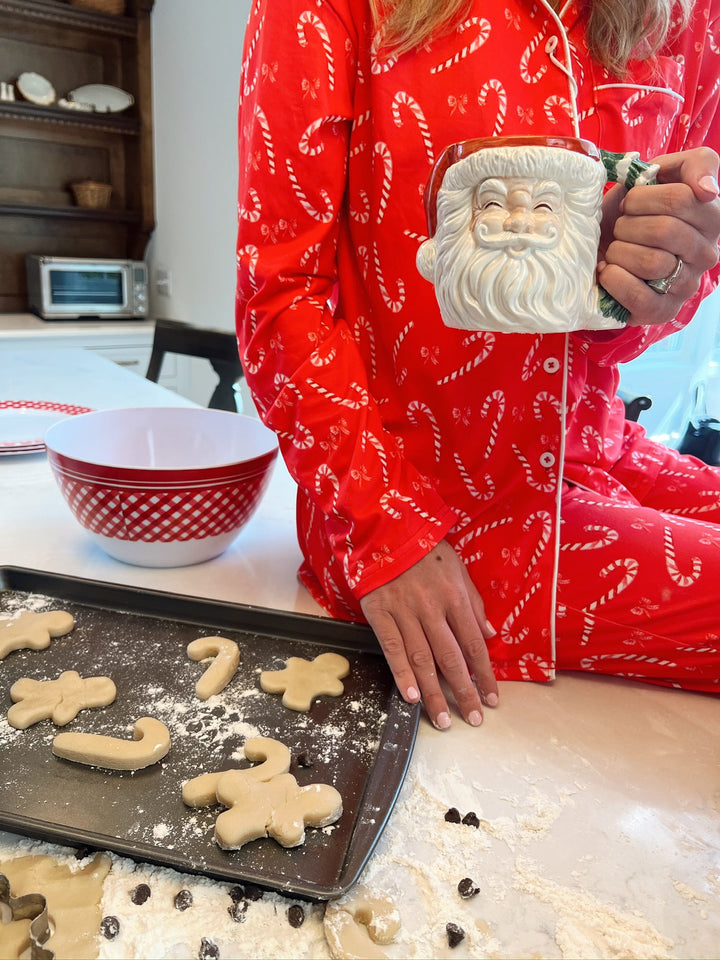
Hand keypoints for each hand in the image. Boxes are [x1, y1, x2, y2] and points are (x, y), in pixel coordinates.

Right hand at [359, 540, 497, 729]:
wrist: (385, 528)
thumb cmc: (425, 548)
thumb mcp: (458, 567)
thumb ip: (474, 602)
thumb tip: (491, 634)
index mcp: (455, 597)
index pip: (474, 644)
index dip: (484, 675)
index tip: (492, 699)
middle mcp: (432, 608)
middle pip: (451, 658)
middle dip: (464, 692)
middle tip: (473, 719)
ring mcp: (404, 612)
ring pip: (422, 660)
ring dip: (434, 693)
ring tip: (443, 720)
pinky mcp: (380, 613)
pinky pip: (392, 649)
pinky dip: (401, 675)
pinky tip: (411, 697)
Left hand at [597, 146, 719, 325]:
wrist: (603, 244)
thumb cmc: (635, 209)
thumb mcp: (664, 173)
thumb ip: (696, 164)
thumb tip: (708, 191)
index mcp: (711, 219)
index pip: (680, 199)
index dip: (642, 198)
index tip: (630, 204)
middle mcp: (706, 254)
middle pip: (665, 230)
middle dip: (628, 225)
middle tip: (619, 228)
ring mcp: (686, 286)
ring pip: (652, 263)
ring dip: (619, 251)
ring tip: (613, 250)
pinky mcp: (662, 311)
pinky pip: (639, 297)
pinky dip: (615, 280)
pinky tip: (607, 270)